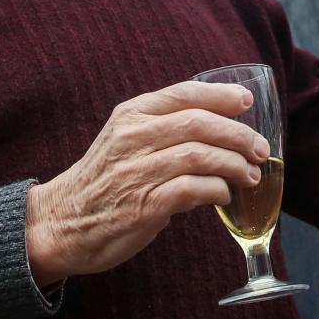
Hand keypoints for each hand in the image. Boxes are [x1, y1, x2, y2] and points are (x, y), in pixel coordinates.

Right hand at [25, 81, 269, 285]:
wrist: (59, 224)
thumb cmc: (102, 182)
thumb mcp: (123, 140)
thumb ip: (161, 129)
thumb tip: (218, 128)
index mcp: (129, 116)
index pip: (183, 94)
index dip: (220, 95)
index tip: (246, 101)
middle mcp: (131, 138)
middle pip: (198, 123)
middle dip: (237, 134)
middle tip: (259, 148)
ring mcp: (136, 172)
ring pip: (199, 155)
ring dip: (233, 164)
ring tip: (250, 175)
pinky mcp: (142, 206)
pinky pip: (191, 190)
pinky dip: (216, 190)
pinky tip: (224, 196)